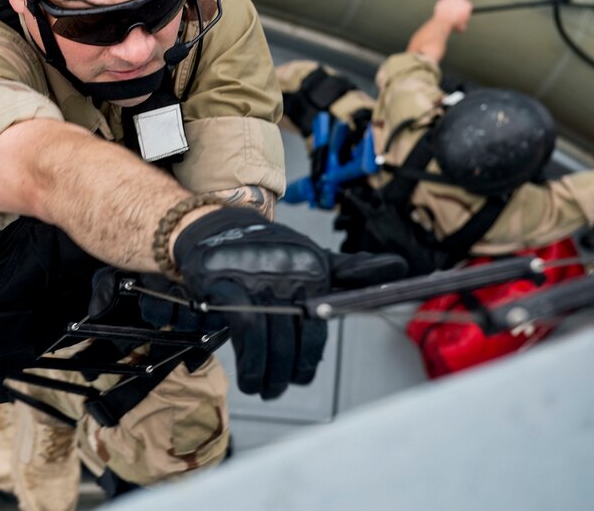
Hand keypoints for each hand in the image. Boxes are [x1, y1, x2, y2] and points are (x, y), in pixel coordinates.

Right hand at [174, 207, 406, 398]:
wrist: (216, 226)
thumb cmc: (268, 250)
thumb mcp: (311, 257)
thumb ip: (351, 270)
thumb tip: (400, 266)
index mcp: (312, 269)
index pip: (319, 324)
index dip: (309, 358)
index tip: (301, 377)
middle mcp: (287, 272)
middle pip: (293, 337)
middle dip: (286, 373)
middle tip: (276, 389)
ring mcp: (255, 277)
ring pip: (268, 337)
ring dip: (265, 373)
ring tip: (260, 388)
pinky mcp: (224, 283)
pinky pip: (244, 327)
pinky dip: (248, 357)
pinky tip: (246, 375)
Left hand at [432, 0, 472, 32]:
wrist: (444, 20)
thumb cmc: (452, 23)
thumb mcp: (462, 27)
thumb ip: (463, 25)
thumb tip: (462, 27)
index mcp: (468, 6)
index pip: (467, 7)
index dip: (463, 11)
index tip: (460, 14)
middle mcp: (462, 0)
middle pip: (460, 2)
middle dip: (457, 7)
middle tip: (453, 12)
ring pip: (453, 0)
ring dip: (451, 4)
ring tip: (447, 11)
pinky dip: (444, 1)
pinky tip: (443, 6)